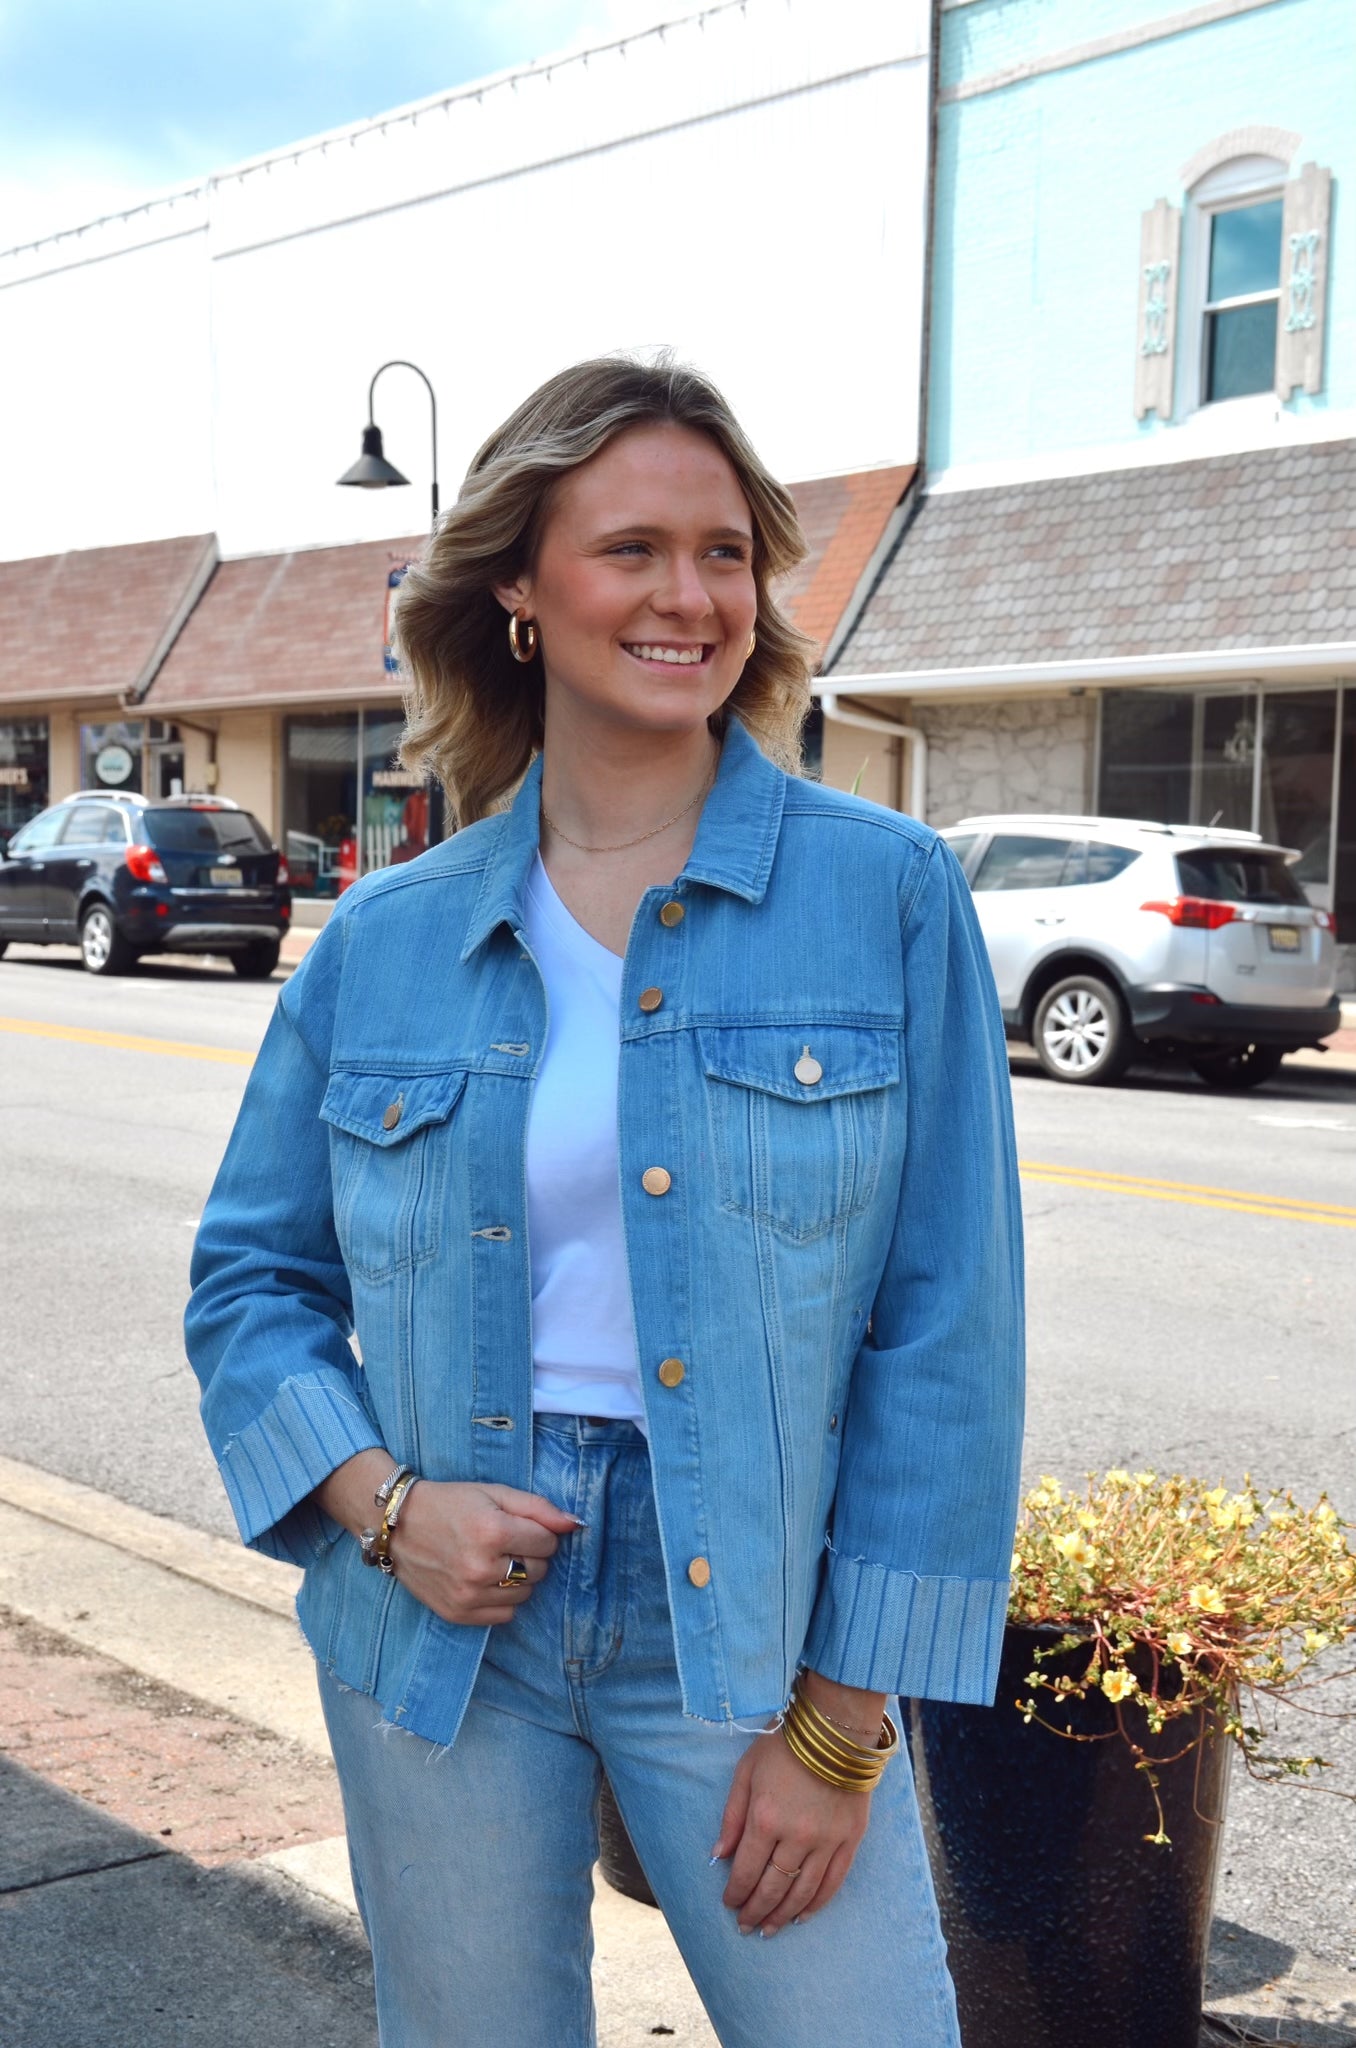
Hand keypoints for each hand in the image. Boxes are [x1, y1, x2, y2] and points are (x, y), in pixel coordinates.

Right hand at [386, 1479, 580, 1625]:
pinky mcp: (458, 1614)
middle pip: (539, 1571)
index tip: (519, 1526)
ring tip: (492, 1560)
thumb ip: (538, 1507)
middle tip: (505, 1542)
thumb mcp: (494, 1493)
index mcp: (492, 1532)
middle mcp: (481, 1567)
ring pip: (525, 1595)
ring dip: (518, 1578)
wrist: (398, 1525)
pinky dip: (501, 1599)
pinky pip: (505, 1616)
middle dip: (530, 1555)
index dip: (539, 1532)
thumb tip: (575, 1524)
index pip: (547, 1543)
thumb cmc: (450, 1504)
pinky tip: (483, 1579)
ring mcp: (468, 1595)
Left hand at [713, 1725, 874, 1937]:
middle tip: (745, 1926)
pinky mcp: (850, 1840)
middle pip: (773, 1888)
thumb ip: (732, 1816)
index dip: (735, 1892)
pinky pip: (832, 1883)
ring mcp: (826, 1841)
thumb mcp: (746, 1772)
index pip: (746, 1871)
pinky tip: (802, 1916)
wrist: (834, 1729)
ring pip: (802, 1892)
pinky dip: (816, 1904)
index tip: (728, 1904)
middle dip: (755, 1911)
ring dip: (782, 1915)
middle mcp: (796, 1837)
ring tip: (769, 1929)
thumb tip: (719, 1855)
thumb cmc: (784, 1746)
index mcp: (766, 1819)